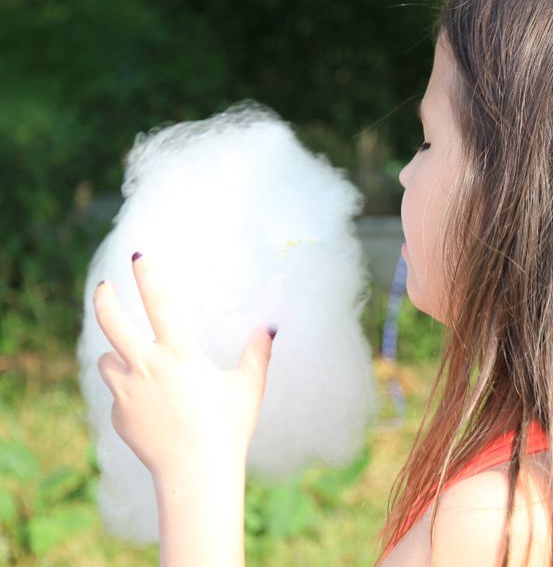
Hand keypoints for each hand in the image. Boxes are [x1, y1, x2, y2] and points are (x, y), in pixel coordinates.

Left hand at [94, 251, 275, 479]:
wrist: (196, 475)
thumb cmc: (228, 428)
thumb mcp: (248, 387)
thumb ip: (256, 354)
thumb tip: (269, 328)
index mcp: (180, 354)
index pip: (160, 303)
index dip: (148, 276)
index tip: (139, 256)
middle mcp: (147, 367)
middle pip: (111, 322)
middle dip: (104, 299)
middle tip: (105, 288)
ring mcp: (128, 393)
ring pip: (108, 360)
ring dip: (118, 354)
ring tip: (134, 359)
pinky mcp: (120, 417)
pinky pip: (119, 395)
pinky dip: (130, 393)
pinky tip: (153, 408)